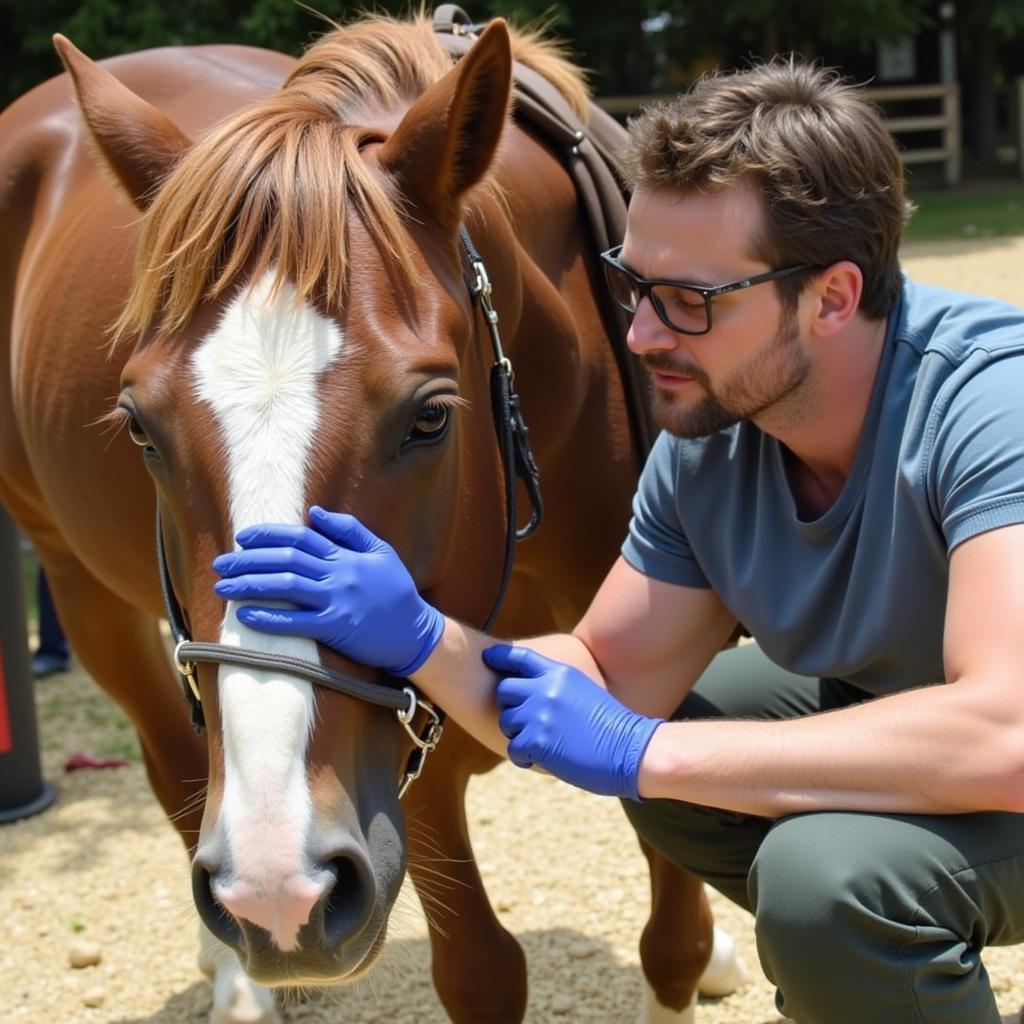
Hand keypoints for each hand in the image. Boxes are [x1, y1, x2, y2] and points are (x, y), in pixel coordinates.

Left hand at [212, 506, 444, 675]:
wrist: (415, 632)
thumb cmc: (397, 592)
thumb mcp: (380, 551)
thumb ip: (348, 530)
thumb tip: (313, 513)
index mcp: (345, 555)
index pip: (300, 538)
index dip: (268, 535)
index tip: (243, 537)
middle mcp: (338, 574)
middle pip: (285, 560)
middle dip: (248, 560)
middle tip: (220, 563)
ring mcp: (336, 601)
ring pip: (285, 587)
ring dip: (250, 585)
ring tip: (223, 587)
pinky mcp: (335, 629)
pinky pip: (295, 622)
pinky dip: (268, 618)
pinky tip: (245, 616)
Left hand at [483, 644, 661, 800]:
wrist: (632, 750)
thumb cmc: (611, 726)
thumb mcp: (583, 692)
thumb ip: (555, 687)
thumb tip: (529, 692)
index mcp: (559, 673)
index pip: (520, 658)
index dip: (500, 657)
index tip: (487, 659)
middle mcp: (546, 689)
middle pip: (504, 690)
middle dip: (510, 706)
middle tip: (525, 722)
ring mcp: (540, 715)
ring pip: (506, 721)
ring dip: (517, 734)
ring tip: (540, 743)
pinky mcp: (538, 742)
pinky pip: (514, 748)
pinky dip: (523, 757)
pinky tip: (539, 759)